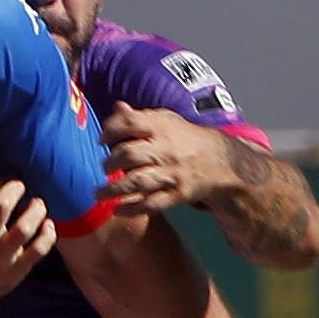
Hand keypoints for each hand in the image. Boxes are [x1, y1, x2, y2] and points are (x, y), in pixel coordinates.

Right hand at [0, 179, 56, 317]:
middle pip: (4, 204)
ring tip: (37, 204)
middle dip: (16, 188)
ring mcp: (1, 257)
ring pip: (26, 225)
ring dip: (37, 209)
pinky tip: (48, 226)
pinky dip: (48, 234)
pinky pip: (39, 249)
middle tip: (20, 188)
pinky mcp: (16, 271)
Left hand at [102, 104, 235, 213]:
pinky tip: (117, 210)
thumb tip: (117, 107)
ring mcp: (171, 174)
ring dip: (114, 190)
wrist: (220, 162)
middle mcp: (165, 150)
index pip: (130, 123)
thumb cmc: (186, 138)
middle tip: (104, 168)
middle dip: (110, 163)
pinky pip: (151, 204)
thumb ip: (140, 116)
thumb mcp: (167, 121)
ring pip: (138, 182)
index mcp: (161, 128)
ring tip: (99, 194)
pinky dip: (132, 209)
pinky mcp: (176, 194)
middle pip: (130, 155)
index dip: (111, 130)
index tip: (101, 140)